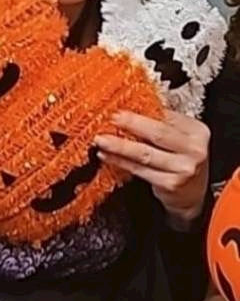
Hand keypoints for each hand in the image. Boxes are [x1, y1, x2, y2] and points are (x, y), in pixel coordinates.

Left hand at [95, 109, 209, 226]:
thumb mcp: (181, 137)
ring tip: (102, 139)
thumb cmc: (182, 159)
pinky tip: (108, 156)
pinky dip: (121, 162)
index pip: (167, 117)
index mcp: (197, 131)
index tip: (121, 107)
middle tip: (112, 118)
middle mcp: (194, 150)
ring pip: (145, 154)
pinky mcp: (170, 184)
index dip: (143, 111)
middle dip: (132, 124)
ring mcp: (183, 169)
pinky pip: (140, 170)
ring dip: (120, 146)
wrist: (193, 194)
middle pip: (158, 133)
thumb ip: (163, 123)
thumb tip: (131, 107)